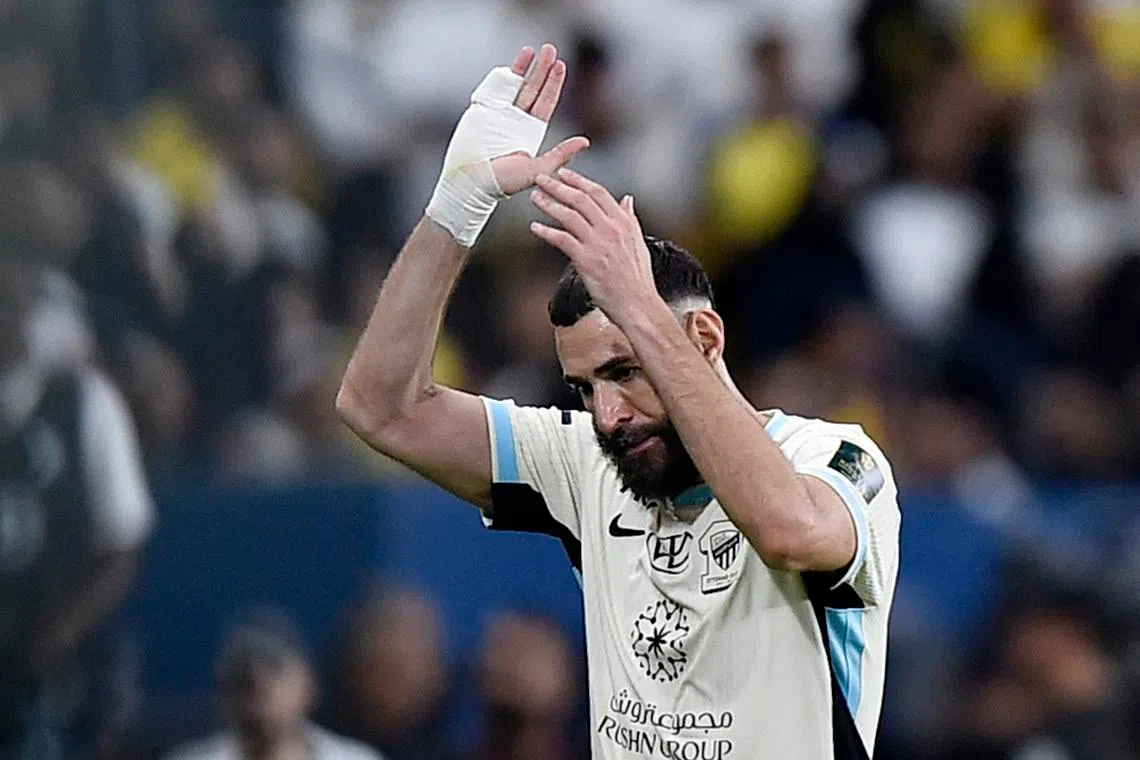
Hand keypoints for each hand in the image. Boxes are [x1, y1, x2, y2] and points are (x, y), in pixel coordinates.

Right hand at [491, 45, 588, 195]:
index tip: (560, 65)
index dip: (553, 83)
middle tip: (550, 48)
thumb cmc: (504, 182)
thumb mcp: (538, 170)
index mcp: (531, 131)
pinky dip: (503, 75)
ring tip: (533, 49)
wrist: (471, 182)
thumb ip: (561, 154)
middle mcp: (517, 119)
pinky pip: (494, 89)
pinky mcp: (483, 110)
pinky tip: (512, 63)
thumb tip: (585, 142)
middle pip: (533, 88)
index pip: (546, 102)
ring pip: (515, 85)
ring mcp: (500, 113)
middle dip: (542, 68)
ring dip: (524, 67)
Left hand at [529, 168, 658, 322]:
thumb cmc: (637, 278)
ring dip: (549, 204)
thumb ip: (630, 218)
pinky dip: (546, 232)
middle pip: (580, 199)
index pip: (598, 193)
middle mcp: (611, 229)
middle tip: (542, 179)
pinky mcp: (585, 260)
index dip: (579, 180)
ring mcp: (598, 244)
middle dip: (558, 186)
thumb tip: (627, 200)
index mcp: (624, 222)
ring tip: (536, 197)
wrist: (637, 303)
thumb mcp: (638, 242)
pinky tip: (535, 227)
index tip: (565, 173)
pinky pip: (562, 240)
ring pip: (569, 216)